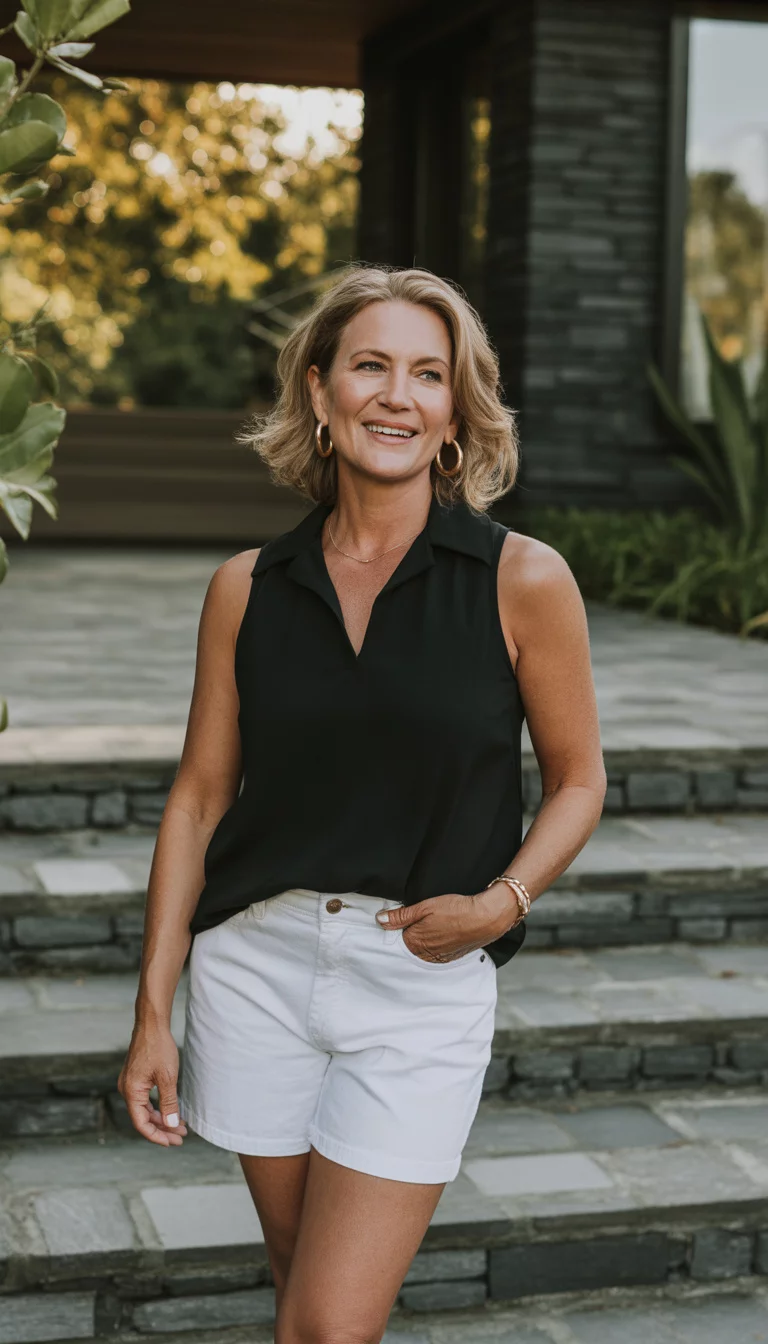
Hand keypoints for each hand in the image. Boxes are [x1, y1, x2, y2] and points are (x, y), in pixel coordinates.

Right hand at [117, 1018, 188, 1145]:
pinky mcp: (136, 1078)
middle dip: (163, 1129)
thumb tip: (171, 1125)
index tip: (172, 1142)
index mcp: (131, 1092)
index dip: (156, 1136)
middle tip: (181, 1136)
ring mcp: (130, 1084)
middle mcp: (127, 1090)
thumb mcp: (168, 1077)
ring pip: (145, 1109)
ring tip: (181, 1126)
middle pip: (143, 1118)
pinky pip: (145, 1100)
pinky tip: (172, 1111)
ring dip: (162, 1118)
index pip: (141, 1123)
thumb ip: (169, 1102)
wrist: (151, 1024)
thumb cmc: (158, 1047)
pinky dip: (158, 1107)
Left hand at [376, 888, 515, 962]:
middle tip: (421, 919)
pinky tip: (443, 932)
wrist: (487, 918)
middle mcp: (425, 955)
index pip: (395, 938)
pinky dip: (436, 943)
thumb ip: (401, 915)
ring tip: (435, 924)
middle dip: (410, 933)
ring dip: (424, 939)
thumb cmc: (457, 910)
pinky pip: (436, 953)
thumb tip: (380, 920)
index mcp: (414, 943)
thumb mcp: (425, 907)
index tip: (402, 916)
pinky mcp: (451, 957)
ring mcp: (439, 958)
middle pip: (409, 945)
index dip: (398, 925)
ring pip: (422, 949)